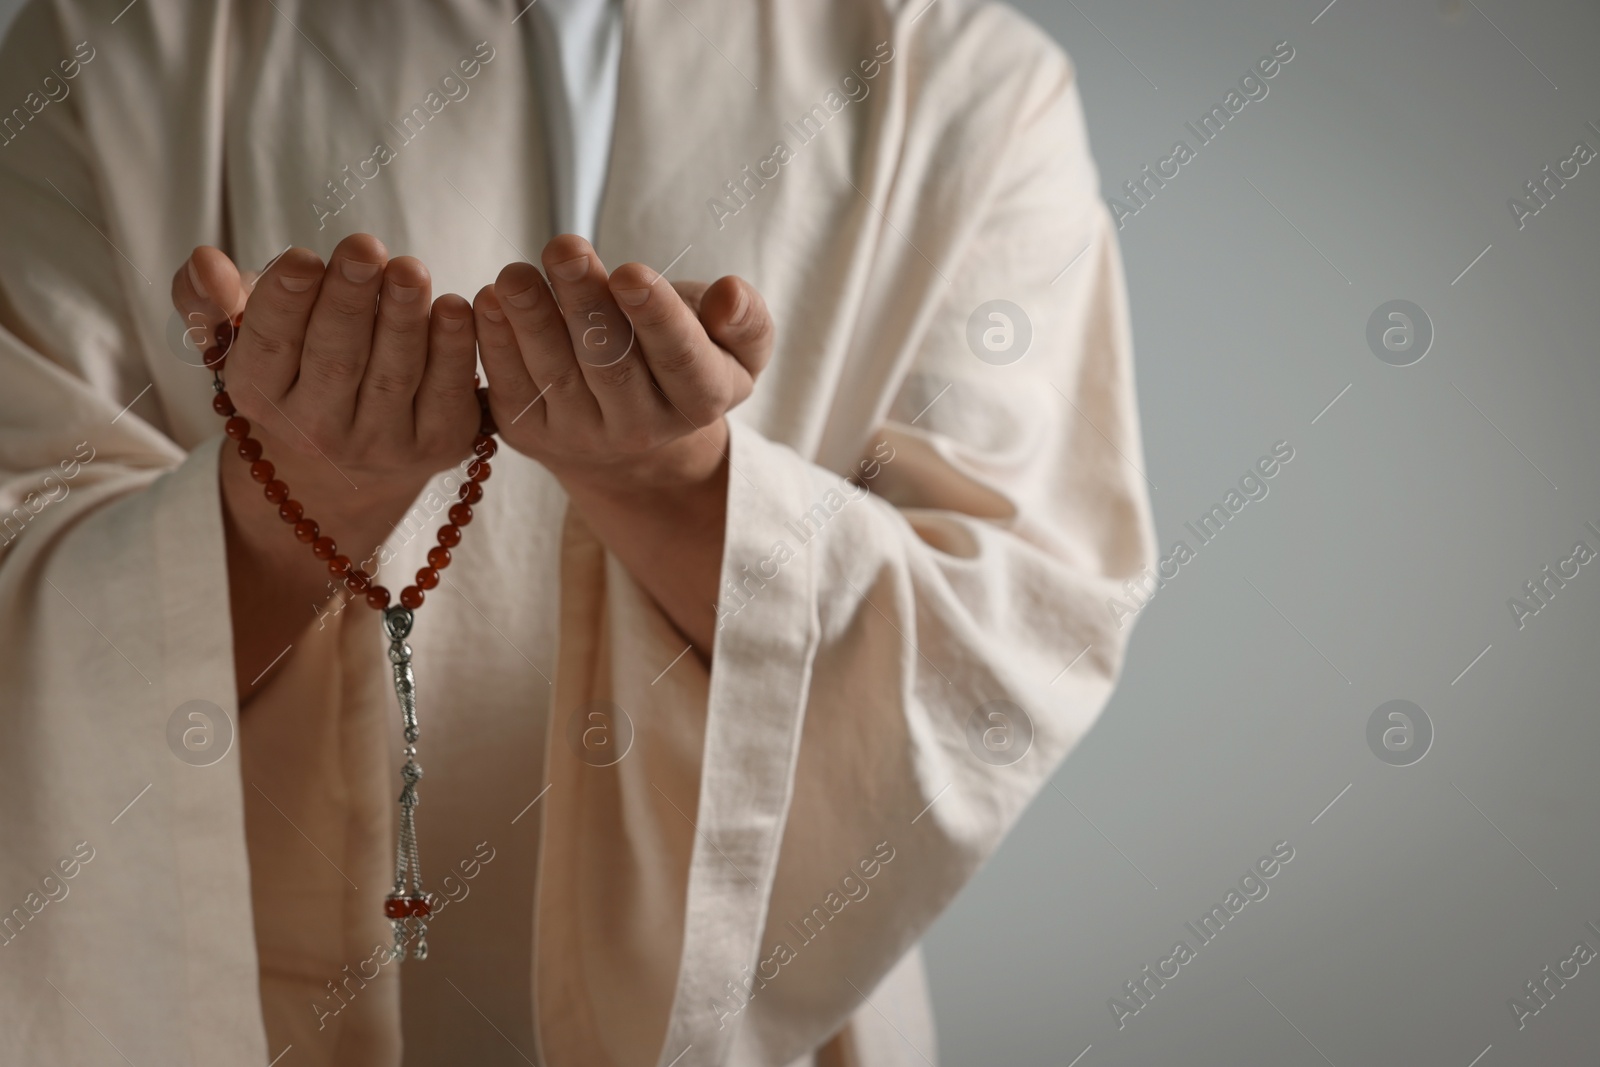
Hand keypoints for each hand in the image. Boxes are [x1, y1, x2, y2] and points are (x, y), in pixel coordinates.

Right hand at [171, 234, 480, 693]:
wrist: (347, 468)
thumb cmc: (293, 371)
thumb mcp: (241, 337)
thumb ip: (211, 299)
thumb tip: (203, 262)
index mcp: (259, 397)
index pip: (268, 347)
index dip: (285, 303)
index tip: (303, 257)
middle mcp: (318, 430)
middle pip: (335, 360)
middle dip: (350, 301)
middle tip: (364, 248)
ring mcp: (382, 445)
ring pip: (392, 377)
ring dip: (403, 320)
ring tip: (410, 269)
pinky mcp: (439, 446)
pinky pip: (446, 394)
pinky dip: (454, 351)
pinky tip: (457, 308)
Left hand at [470, 234, 773, 494]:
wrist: (633, 426)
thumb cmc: (687, 357)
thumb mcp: (737, 344)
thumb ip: (746, 320)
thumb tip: (730, 295)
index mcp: (699, 401)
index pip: (680, 359)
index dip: (655, 317)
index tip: (631, 272)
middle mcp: (641, 430)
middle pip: (611, 365)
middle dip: (585, 304)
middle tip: (565, 248)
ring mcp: (582, 436)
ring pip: (555, 375)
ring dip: (531, 321)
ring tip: (517, 274)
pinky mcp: (530, 433)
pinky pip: (510, 386)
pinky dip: (496, 343)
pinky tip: (488, 301)